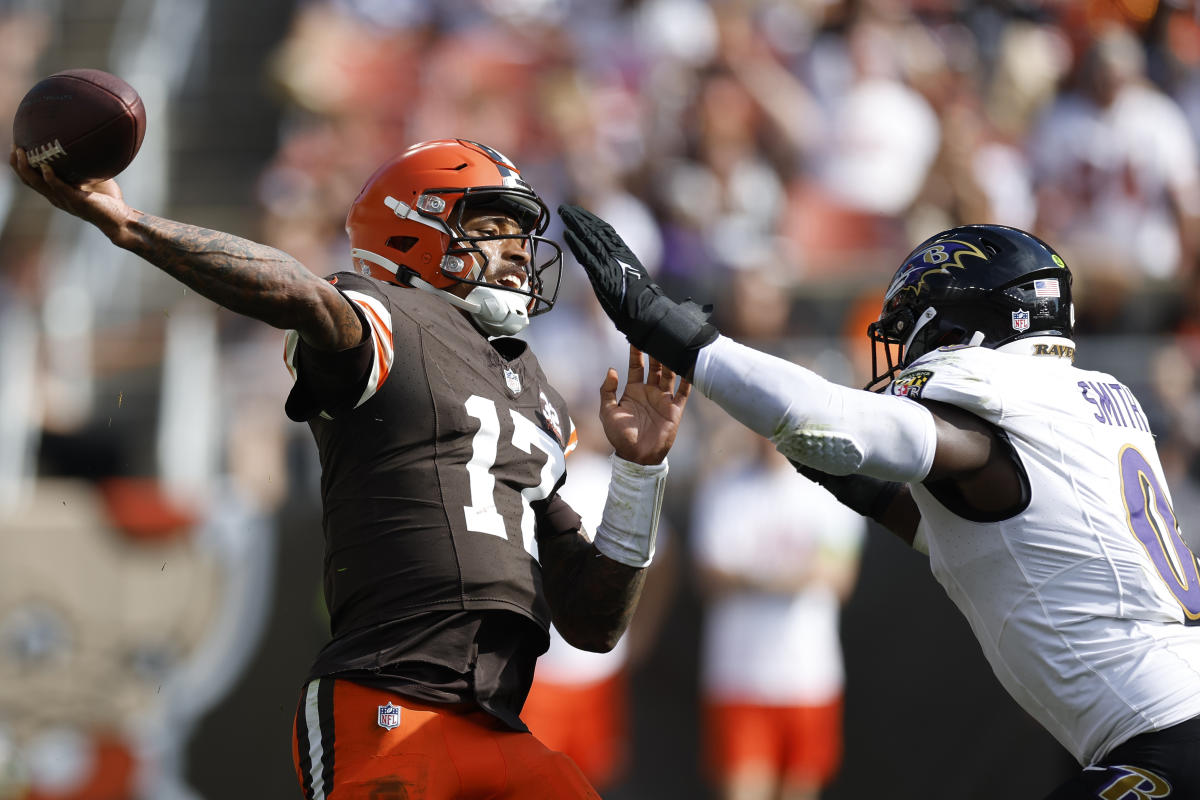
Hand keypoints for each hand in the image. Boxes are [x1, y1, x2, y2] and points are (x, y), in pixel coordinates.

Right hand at [10, 146, 131, 237]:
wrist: (119, 219)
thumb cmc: (107, 200)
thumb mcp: (91, 179)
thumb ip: (84, 166)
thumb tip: (85, 144)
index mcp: (56, 192)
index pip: (31, 179)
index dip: (20, 165)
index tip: (15, 148)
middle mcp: (56, 197)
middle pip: (28, 180)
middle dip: (17, 164)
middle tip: (14, 147)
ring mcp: (64, 200)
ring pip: (38, 184)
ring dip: (28, 168)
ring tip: (22, 152)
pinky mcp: (76, 201)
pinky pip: (59, 189)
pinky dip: (51, 178)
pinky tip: (45, 167)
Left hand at [558, 204, 717, 376]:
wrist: (649, 316)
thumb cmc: (645, 306)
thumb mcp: (632, 285)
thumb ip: (623, 275)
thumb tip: (616, 276)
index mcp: (626, 256)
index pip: (608, 233)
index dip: (593, 222)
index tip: (581, 213)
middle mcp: (619, 256)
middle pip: (597, 231)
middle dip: (581, 217)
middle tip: (566, 208)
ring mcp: (611, 264)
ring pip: (591, 238)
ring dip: (575, 223)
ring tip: (562, 212)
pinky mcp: (603, 274)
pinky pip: (587, 255)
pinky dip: (576, 243)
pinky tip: (566, 232)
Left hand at [599, 345, 690, 464]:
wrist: (637, 456)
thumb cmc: (620, 436)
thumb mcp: (607, 412)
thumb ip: (607, 391)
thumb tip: (612, 370)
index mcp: (633, 391)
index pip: (636, 366)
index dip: (636, 352)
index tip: (636, 336)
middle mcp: (650, 392)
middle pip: (655, 366)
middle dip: (655, 351)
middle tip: (657, 334)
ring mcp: (663, 399)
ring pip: (669, 374)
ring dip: (670, 360)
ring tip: (672, 343)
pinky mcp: (675, 409)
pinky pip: (683, 391)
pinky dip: (688, 378)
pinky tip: (690, 365)